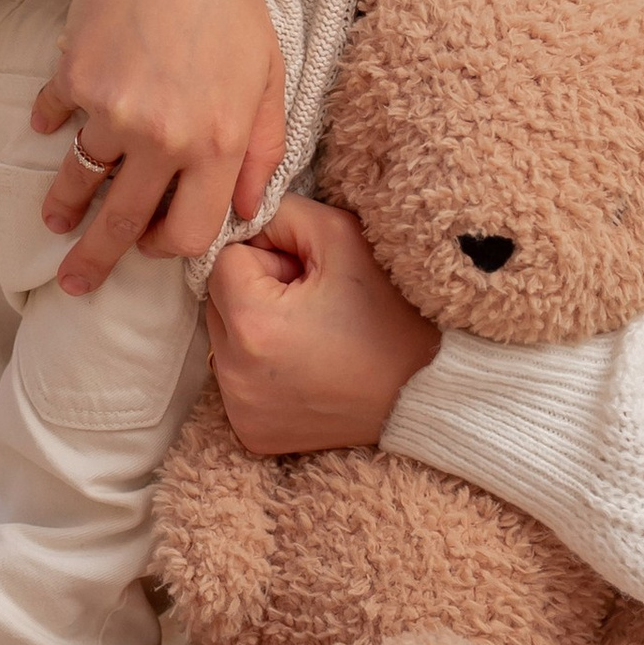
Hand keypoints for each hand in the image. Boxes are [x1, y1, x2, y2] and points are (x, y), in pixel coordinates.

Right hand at [31, 0, 286, 295]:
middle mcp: (164, 139)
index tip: (152, 250)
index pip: (190, 233)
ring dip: (64, 207)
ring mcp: (113, 112)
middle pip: (123, 225)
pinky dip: (50, 126)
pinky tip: (49, 127)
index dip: (170, 250)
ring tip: (54, 220)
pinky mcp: (72, 81)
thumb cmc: (227, 1)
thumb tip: (249, 208)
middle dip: (96, 262)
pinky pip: (55, 120)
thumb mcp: (270, 72)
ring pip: (80, 180)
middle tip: (75, 285)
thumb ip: (265, 146)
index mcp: (219, 143)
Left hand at [203, 197, 438, 454]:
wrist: (426, 391)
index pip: (225, 259)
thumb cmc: (390, 310)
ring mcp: (241, 411)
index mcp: (253, 324)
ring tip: (312, 336)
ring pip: (224, 337)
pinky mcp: (250, 433)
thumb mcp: (340, 235)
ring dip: (256, 327)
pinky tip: (305, 367)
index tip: (308, 276)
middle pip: (218, 300)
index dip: (270, 257)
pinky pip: (236, 378)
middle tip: (313, 305)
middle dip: (257, 291)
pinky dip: (260, 367)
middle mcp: (235, 375)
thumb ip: (278, 211)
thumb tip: (238, 216)